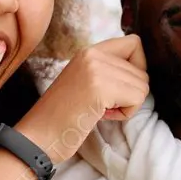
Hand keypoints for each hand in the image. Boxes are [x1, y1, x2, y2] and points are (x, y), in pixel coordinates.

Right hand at [15, 34, 147, 163]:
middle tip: (103, 105)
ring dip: (126, 105)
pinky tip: (102, 116)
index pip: (134, 43)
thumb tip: (141, 72)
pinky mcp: (100, 88)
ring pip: (143, 85)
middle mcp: (93, 53)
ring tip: (100, 110)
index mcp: (88, 51)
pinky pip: (137, 99)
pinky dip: (125, 114)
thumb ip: (108, 70)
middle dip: (129, 93)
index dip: (137, 67)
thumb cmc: (62, 117)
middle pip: (142, 71)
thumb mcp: (85, 81)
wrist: (38, 136)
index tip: (118, 87)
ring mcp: (96, 68)